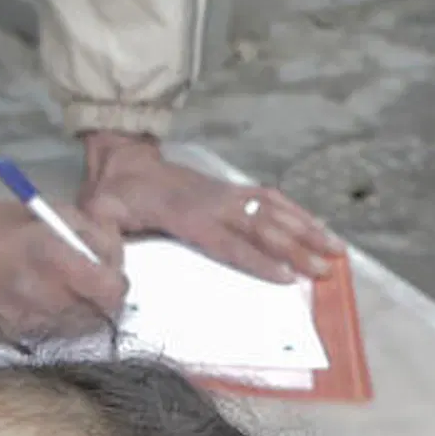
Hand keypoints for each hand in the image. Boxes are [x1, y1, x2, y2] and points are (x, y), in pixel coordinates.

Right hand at [0, 182, 125, 339]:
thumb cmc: (4, 221)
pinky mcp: (6, 334)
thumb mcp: (58, 212)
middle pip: (97, 318)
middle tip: (84, 285)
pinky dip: (49, 323)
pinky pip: (45, 337)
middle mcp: (41, 296)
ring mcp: (23, 320)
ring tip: (57, 291)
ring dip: (74, 314)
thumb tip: (115, 262)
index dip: (116, 285)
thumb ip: (97, 236)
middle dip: (98, 302)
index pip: (111, 293)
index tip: (107, 276)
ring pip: (72, 331)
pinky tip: (35, 302)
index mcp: (55, 259)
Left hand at [74, 133, 342, 284]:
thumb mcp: (98, 213)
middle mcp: (214, 203)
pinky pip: (270, 198)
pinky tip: (317, 226)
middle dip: (295, 249)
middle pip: (261, 227)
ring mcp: (226, 193)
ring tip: (336, 249)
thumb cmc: (112, 195)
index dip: (256, 260)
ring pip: (274, 210)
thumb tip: (108, 262)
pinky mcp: (231, 189)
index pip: (227, 241)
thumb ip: (102, 236)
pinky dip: (297, 211)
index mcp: (185, 215)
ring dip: (306, 229)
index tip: (285, 276)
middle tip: (323, 270)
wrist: (123, 159)